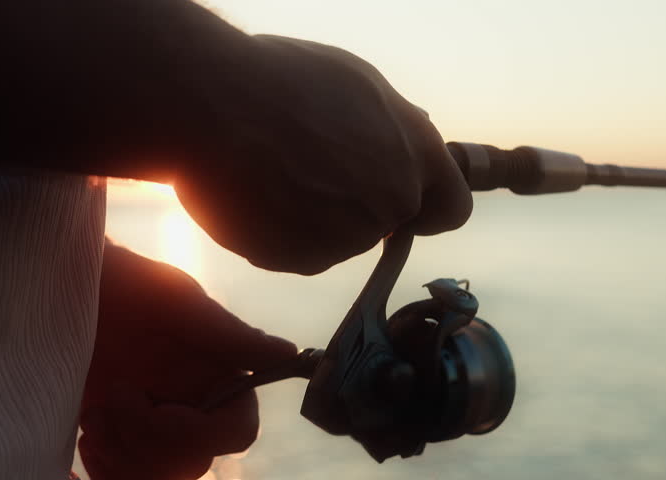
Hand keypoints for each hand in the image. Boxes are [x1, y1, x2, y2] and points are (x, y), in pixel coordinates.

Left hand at [79, 245, 296, 479]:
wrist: (66, 290)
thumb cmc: (124, 284)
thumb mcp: (176, 302)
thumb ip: (230, 334)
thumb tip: (288, 352)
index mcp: (215, 378)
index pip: (237, 432)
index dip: (200, 433)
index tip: (159, 410)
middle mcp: (190, 407)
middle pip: (193, 463)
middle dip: (149, 442)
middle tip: (113, 399)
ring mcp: (153, 427)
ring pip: (159, 477)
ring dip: (123, 455)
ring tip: (96, 413)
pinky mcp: (118, 439)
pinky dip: (106, 469)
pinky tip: (89, 433)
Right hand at [174, 35, 470, 274]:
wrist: (214, 108)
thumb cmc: (283, 81)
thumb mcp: (358, 84)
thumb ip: (392, 126)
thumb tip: (404, 142)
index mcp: (416, 156)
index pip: (450, 209)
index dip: (427, 208)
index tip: (404, 203)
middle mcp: (390, 203)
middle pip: (382, 222)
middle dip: (356, 205)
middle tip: (312, 170)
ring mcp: (345, 237)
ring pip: (335, 239)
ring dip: (312, 218)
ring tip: (272, 172)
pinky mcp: (299, 259)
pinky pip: (294, 252)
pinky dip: (278, 233)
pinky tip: (253, 195)